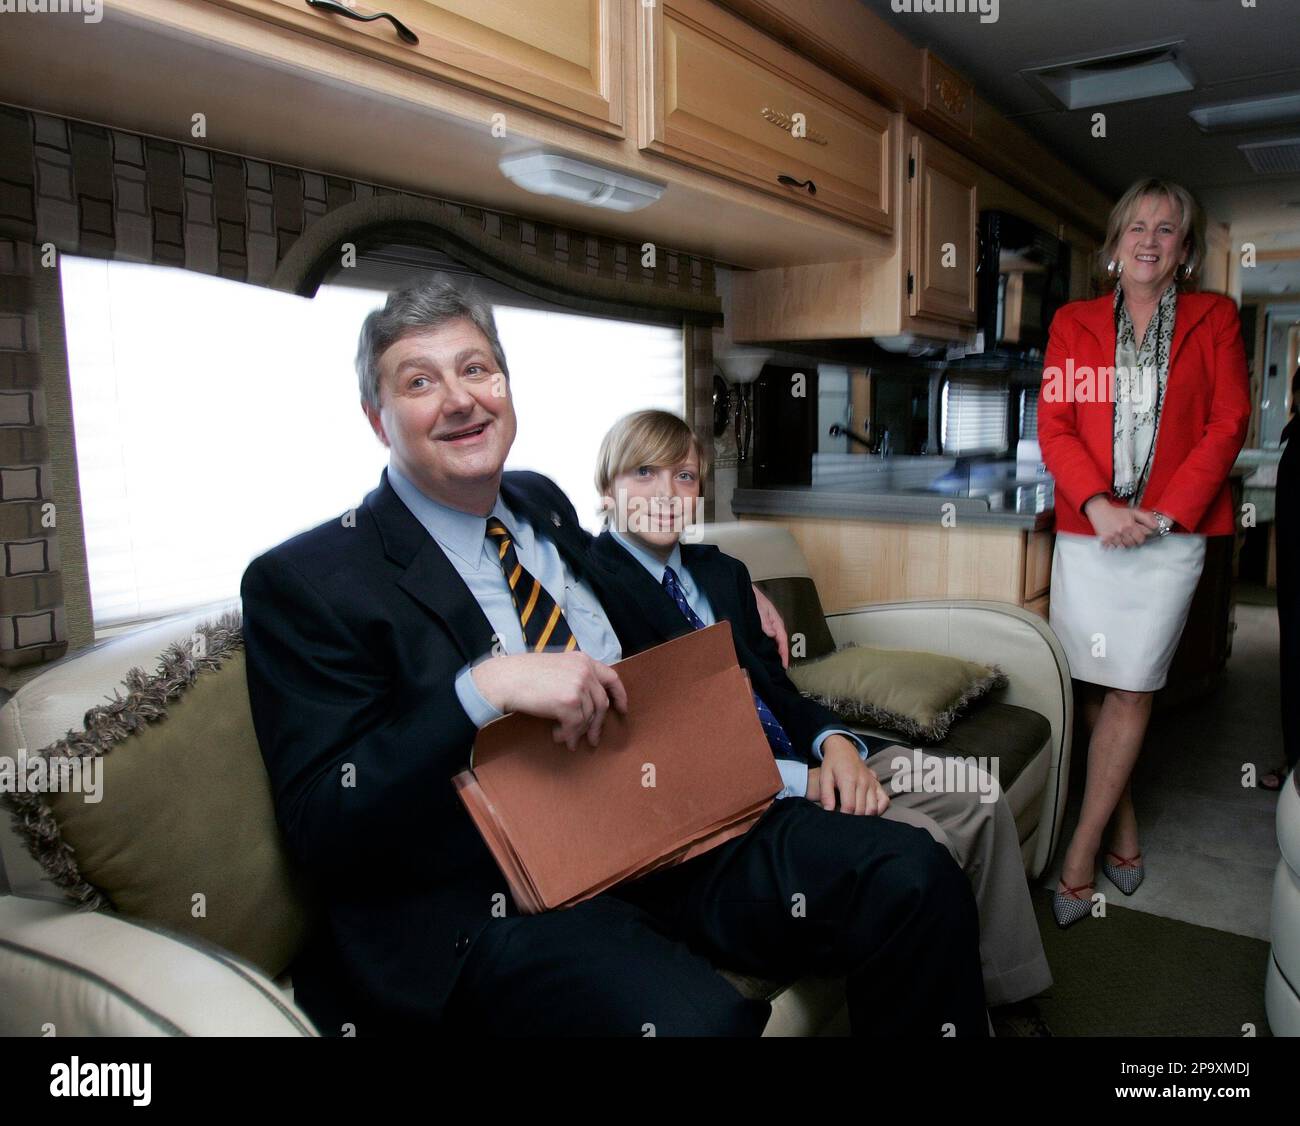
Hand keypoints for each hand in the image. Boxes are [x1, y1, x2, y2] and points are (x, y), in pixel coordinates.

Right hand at [471, 652, 627, 749]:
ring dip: (578, 732)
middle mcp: (584, 671)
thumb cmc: (524, 674)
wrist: (505, 679)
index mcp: (583, 660)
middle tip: (592, 740)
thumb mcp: (557, 667)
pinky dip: (568, 735)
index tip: (622, 709)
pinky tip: (558, 736)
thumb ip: (575, 678)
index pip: (611, 677)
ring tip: (565, 738)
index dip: (619, 695)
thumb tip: (588, 705)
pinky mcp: (569, 702)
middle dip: (597, 724)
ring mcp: (578, 686)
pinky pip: (575, 726)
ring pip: (588, 717)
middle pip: (601, 703)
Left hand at [752, 584, 789, 667]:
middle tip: (780, 668)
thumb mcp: (759, 608)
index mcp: (775, 620)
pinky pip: (768, 638)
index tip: (784, 664)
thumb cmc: (753, 597)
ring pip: (774, 641)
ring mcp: (768, 624)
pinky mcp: (762, 625)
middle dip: (782, 654)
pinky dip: (769, 646)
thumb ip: (765, 621)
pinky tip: (766, 652)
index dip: (784, 652)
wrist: (744, 590)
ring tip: (775, 663)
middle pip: (780, 642)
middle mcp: (773, 623)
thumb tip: (773, 634)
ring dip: (776, 651)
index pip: (782, 639)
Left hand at [806, 736, 889, 814]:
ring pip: (872, 808)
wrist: (843, 749)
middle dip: (852, 819)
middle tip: (843, 821)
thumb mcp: (824, 776)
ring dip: (864, 817)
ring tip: (853, 819)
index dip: (843, 816)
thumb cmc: (832, 764)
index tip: (837, 819)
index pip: (849, 806)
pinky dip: (878, 810)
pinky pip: (884, 801)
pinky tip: (868, 812)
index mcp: (849, 780)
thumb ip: (826, 794)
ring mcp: (872, 783)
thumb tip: (829, 811)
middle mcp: (863, 782)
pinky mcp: (877, 784)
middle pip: (861, 810)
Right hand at [1083, 496, 1152, 548]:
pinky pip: (1112, 548)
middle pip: (1132, 544)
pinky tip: (1114, 540)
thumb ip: (1146, 519)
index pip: (1141, 539)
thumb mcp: (1133, 512)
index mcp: (1130, 525)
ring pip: (1123, 547)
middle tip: (1129, 536)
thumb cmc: (1116, 512)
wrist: (1099, 511)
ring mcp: (1113, 537)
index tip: (1137, 535)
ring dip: (1123, 544)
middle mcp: (1122, 532)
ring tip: (1121, 537)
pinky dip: (1114, 546)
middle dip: (1132, 541)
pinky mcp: (1105, 540)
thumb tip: (1155, 526)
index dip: (1140, 538)